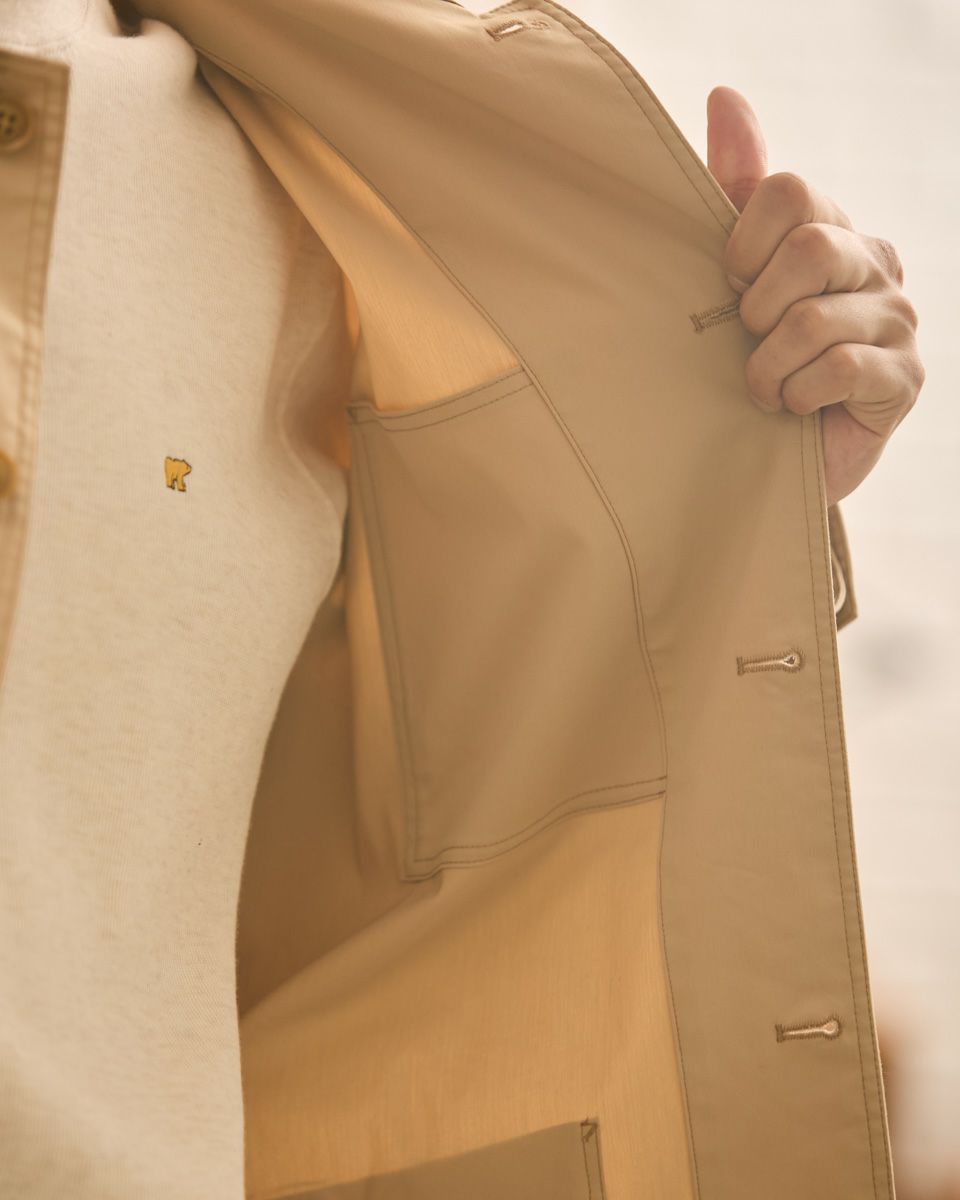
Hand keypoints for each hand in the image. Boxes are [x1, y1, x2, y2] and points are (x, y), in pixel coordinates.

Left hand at [706, 86, 924, 506]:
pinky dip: (797, 395)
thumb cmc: (747, 362)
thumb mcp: (732, 277)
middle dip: (757, 308)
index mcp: (835, 231)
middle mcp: (877, 265)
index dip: (742, 245)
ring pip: (813, 320)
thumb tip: (725, 96)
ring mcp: (899, 320)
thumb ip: (734, 191)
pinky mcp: (904, 379)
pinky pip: (836, 369)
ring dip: (767, 367)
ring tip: (763, 388)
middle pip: (809, 247)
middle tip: (749, 342)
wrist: (768, 457)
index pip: (789, 192)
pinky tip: (794, 408)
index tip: (729, 287)